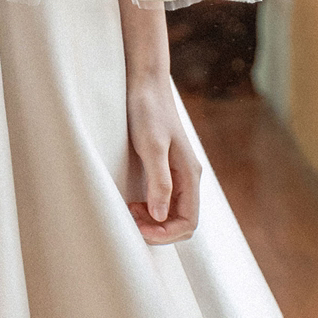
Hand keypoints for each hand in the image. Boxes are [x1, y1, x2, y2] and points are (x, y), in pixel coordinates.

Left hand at [123, 68, 201, 244]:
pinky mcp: (166, 168)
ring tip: (128, 213)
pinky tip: (131, 203)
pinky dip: (148, 209)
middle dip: (158, 230)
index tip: (139, 231)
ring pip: (172, 213)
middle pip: (181, 221)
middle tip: (129, 222)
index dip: (165, 234)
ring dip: (152, 221)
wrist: (145, 83)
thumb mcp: (151, 146)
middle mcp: (188, 177)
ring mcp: (178, 173)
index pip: (188, 222)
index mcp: (190, 175)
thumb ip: (159, 182)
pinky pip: (163, 200)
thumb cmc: (147, 111)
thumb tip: (160, 216)